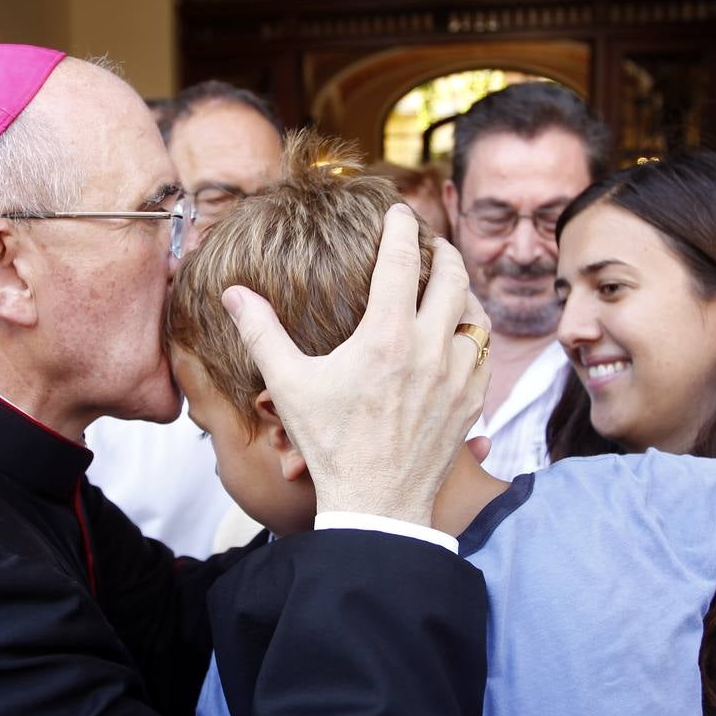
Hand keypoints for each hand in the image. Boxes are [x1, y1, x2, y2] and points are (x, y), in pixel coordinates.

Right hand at [221, 205, 489, 525]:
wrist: (376, 504)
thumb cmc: (330, 445)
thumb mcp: (288, 386)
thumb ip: (261, 333)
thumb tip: (233, 293)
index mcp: (388, 336)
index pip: (401, 260)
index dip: (400, 227)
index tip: (398, 211)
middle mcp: (431, 349)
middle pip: (453, 276)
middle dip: (443, 251)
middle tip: (431, 242)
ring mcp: (457, 376)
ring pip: (475, 315)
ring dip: (463, 293)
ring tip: (449, 286)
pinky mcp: (471, 402)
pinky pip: (482, 354)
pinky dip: (471, 336)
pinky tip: (457, 337)